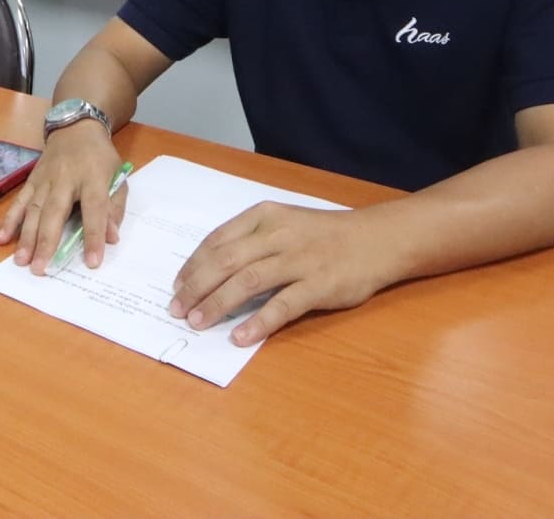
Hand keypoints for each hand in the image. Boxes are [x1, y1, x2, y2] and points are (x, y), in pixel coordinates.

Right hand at [0, 122, 125, 272]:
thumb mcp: (118, 177)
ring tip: (20, 261)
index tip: (92, 262)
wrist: (76, 128)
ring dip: (25, 236)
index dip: (93, 236)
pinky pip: (18, 202)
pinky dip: (9, 221)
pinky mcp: (31, 180)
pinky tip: (0, 239)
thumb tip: (111, 238)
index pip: (94, 210)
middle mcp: (65, 179)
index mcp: (93, 178)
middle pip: (55, 212)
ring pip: (33, 210)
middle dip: (47, 242)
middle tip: (40, 269)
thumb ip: (115, 208)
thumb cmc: (100, 158)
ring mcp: (44, 180)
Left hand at [169, 203, 387, 346]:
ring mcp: (299, 260)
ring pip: (247, 281)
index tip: (177, 285)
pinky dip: (258, 322)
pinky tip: (240, 337)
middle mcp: (278, 235)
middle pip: (225, 261)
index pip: (217, 240)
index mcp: (264, 217)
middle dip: (196, 286)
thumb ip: (251, 241)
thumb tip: (211, 270)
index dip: (193, 264)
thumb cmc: (324, 235)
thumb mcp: (284, 223)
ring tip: (198, 323)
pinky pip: (282, 305)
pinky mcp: (319, 285)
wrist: (377, 239)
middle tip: (177, 309)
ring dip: (217, 304)